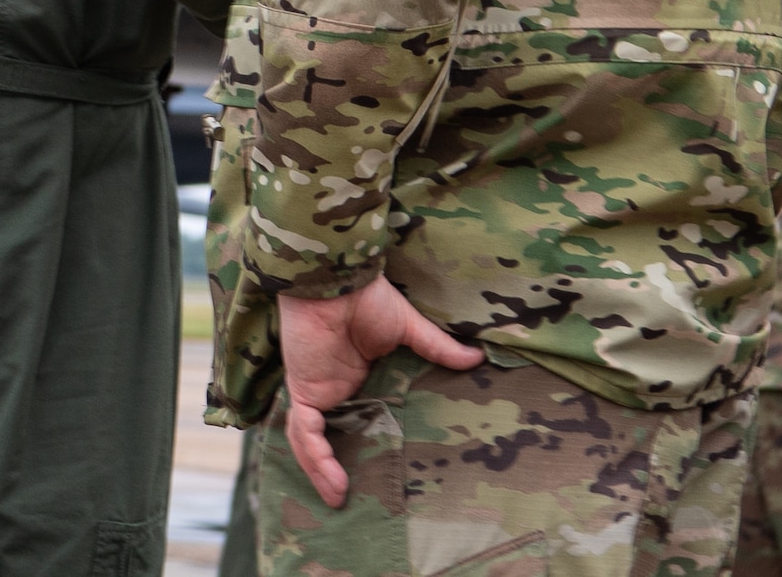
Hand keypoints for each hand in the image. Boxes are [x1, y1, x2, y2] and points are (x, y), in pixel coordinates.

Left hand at [278, 279, 482, 508]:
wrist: (336, 280)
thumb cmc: (367, 297)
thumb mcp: (407, 328)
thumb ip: (436, 348)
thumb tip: (477, 359)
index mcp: (353, 376)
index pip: (352, 417)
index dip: (356, 445)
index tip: (377, 471)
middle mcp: (331, 387)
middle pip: (325, 435)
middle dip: (330, 468)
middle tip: (350, 501)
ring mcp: (315, 390)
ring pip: (308, 441)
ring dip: (320, 471)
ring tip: (339, 500)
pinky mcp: (303, 389)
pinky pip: (303, 432)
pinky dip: (315, 457)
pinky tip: (332, 481)